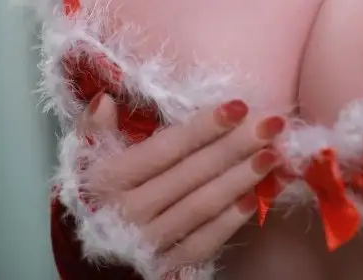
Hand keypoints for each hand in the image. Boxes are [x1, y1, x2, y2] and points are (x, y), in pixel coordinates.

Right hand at [77, 95, 283, 270]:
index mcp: (111, 179)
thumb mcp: (88, 154)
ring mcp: (149, 241)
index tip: (240, 105)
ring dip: (241, 179)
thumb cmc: (100, 187)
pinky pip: (202, 242)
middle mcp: (129, 212)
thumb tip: (104, 98)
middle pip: (192, 174)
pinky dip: (230, 221)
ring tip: (273, 154)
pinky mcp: (166, 264)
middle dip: (236, 146)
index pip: (166, 149)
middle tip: (272, 123)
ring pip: (201, 207)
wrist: (90, 249)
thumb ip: (95, 126)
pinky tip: (255, 197)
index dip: (204, 127)